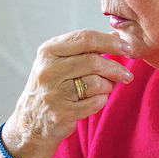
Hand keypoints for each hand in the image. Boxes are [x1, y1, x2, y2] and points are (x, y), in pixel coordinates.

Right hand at [5, 29, 131, 157]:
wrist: (31, 121)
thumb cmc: (52, 86)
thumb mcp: (60, 61)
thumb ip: (86, 48)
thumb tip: (117, 36)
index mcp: (48, 51)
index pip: (85, 38)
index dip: (110, 42)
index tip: (127, 47)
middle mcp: (48, 70)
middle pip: (93, 61)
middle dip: (116, 67)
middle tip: (127, 74)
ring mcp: (53, 93)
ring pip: (96, 83)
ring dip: (108, 85)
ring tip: (108, 88)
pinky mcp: (60, 113)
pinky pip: (95, 103)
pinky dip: (102, 100)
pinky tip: (97, 99)